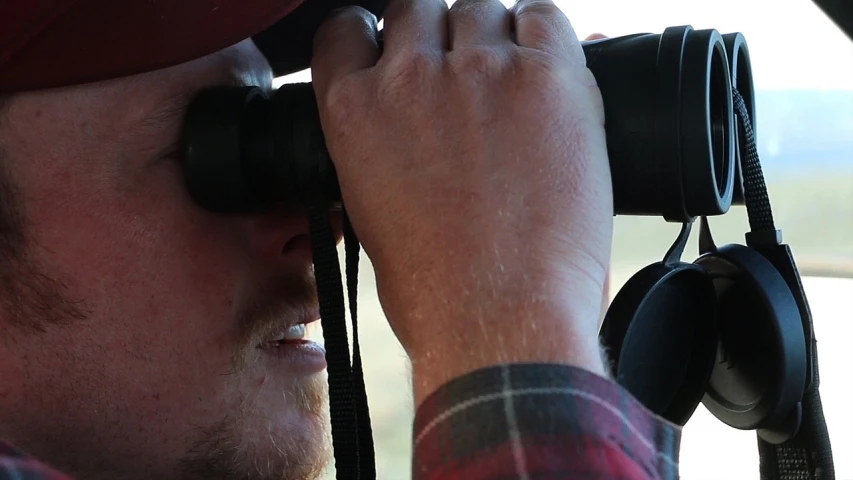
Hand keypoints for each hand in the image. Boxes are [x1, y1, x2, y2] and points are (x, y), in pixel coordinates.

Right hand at [312, 0, 613, 403]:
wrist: (500, 319)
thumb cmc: (436, 289)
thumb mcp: (372, 213)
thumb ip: (378, 149)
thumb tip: (405, 128)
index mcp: (353, 111)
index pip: (348, 29)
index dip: (374, 35)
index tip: (394, 49)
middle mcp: (409, 76)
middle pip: (418, 8)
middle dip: (436, 36)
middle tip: (461, 76)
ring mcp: (481, 70)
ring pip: (481, 9)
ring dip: (492, 37)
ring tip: (510, 86)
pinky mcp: (548, 79)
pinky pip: (544, 18)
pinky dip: (543, 36)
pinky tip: (546, 75)